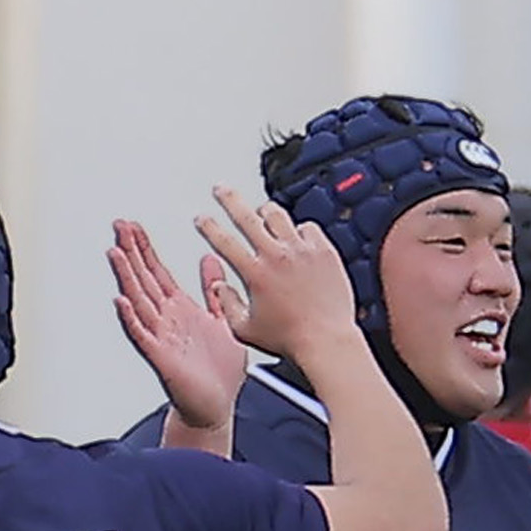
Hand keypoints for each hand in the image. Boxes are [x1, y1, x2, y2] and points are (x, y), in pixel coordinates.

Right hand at [111, 218, 251, 441]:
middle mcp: (166, 321)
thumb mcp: (223, 320)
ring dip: (126, 279)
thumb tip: (209, 260)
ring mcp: (161, 338)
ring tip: (115, 255)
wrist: (216, 408)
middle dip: (131, 253)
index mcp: (181, 310)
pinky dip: (131, 320)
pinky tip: (121, 303)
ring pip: (138, 302)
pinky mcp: (161, 358)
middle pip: (143, 280)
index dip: (145, 249)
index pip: (157, 272)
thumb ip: (213, 291)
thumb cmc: (219, 372)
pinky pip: (143, 336)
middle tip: (118, 227)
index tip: (133, 227)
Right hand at [192, 187, 360, 369]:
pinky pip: (308, 227)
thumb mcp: (246, 329)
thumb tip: (219, 287)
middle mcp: (277, 256)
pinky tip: (297, 236)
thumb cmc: (290, 339)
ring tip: (262, 212)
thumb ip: (227, 305)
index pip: (223, 241)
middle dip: (229, 199)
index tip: (202, 219)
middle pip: (246, 215)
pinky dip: (299, 229)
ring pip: (278, 215)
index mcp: (255, 273)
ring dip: (266, 212)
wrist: (327, 340)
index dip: (209, 226)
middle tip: (221, 191)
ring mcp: (302, 251)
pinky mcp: (324, 251)